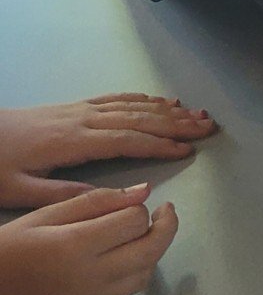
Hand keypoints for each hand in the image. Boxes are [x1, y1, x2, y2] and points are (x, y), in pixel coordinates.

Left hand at [0, 96, 216, 208]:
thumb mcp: (21, 191)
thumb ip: (70, 195)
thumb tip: (122, 196)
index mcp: (74, 142)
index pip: (129, 141)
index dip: (160, 146)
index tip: (188, 151)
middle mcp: (84, 120)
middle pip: (140, 119)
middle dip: (177, 123)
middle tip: (209, 127)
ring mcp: (81, 109)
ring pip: (133, 106)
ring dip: (168, 109)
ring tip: (197, 113)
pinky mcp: (75, 106)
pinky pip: (117, 98)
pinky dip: (144, 98)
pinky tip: (161, 100)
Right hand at [0, 184, 179, 294]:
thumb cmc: (6, 251)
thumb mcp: (44, 216)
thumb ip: (96, 202)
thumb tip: (144, 192)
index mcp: (75, 246)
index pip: (136, 221)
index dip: (139, 209)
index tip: (134, 206)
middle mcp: (88, 280)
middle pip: (151, 251)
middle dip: (164, 228)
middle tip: (164, 216)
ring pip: (141, 278)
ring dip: (145, 256)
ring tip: (133, 243)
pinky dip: (123, 284)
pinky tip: (109, 272)